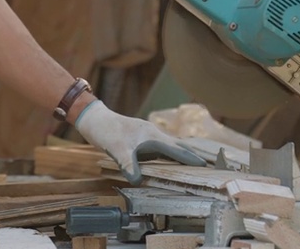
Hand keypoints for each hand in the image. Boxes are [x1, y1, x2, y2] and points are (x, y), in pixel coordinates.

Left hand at [75, 100, 205, 183]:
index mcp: (152, 136)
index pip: (176, 149)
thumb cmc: (106, 131)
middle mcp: (153, 135)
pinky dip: (167, 155)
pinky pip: (159, 149)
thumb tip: (137, 181)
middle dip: (190, 155)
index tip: (204, 164)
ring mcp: (147, 136)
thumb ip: (128, 164)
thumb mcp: (117, 149)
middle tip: (204, 165)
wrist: (95, 119)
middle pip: (177, 146)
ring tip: (191, 165)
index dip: (190, 157)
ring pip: (168, 147)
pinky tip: (166, 162)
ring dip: (179, 155)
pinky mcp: (140, 139)